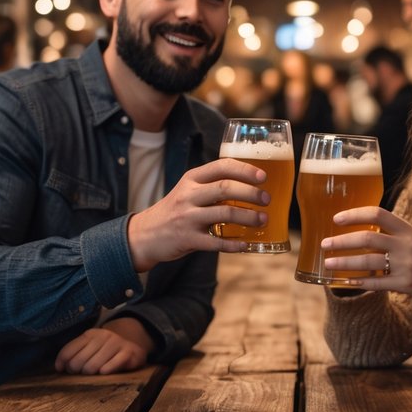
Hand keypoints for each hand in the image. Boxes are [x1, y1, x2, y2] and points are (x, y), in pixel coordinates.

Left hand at [55, 318, 153, 374]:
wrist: (133, 346)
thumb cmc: (106, 351)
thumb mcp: (91, 346)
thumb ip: (74, 353)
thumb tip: (58, 367)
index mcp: (90, 334)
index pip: (68, 350)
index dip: (62, 363)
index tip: (62, 370)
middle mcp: (102, 336)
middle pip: (78, 361)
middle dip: (77, 371)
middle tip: (82, 373)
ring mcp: (115, 344)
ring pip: (92, 366)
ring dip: (90, 374)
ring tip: (94, 373)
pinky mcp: (127, 353)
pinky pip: (109, 368)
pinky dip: (104, 372)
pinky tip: (105, 372)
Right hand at [127, 158, 268, 271]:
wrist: (145, 234)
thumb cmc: (175, 210)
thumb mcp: (188, 190)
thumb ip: (212, 185)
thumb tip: (252, 185)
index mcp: (192, 179)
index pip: (221, 166)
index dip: (245, 170)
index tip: (263, 177)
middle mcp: (189, 195)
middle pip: (226, 188)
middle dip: (251, 193)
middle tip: (267, 199)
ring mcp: (187, 217)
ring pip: (225, 213)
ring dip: (249, 217)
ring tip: (263, 220)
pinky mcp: (187, 239)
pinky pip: (216, 242)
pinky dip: (234, 244)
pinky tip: (246, 245)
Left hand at [320, 206, 411, 309]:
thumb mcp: (410, 237)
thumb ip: (388, 232)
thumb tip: (353, 226)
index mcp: (407, 229)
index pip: (378, 215)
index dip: (356, 214)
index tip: (336, 219)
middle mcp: (407, 245)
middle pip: (368, 239)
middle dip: (342, 241)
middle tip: (325, 244)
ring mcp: (406, 266)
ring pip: (368, 262)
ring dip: (344, 262)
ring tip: (328, 263)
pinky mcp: (405, 285)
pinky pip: (376, 283)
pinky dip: (358, 282)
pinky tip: (345, 280)